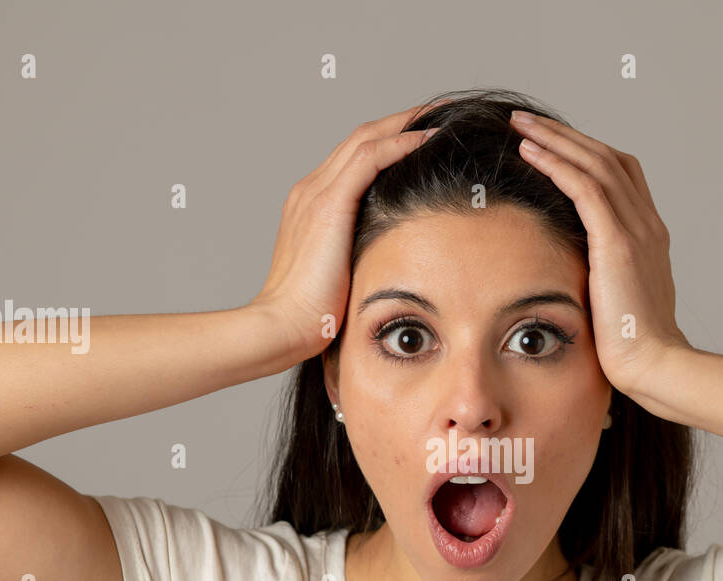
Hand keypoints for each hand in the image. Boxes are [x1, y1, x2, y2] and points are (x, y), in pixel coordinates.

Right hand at [244, 101, 440, 370]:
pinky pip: (369, 158)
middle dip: (400, 122)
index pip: (354, 159)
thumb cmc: (311, 317)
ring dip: (406, 123)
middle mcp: (310, 190)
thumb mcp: (341, 279)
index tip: (423, 137)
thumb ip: (360, 259)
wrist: (280, 327)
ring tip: (441, 115)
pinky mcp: (328, 205)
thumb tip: (393, 265)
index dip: (389, 142)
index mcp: (311, 206)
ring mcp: (315, 194)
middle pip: (360, 138)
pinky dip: (400, 143)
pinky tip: (428, 139)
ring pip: (366, 138)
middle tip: (439, 112)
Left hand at [506, 110, 689, 399]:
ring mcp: (636, 230)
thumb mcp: (616, 303)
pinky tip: (529, 152)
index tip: (552, 145)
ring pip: (595, 163)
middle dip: (566, 136)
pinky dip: (556, 163)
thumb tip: (574, 279)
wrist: (654, 365)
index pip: (621, 176)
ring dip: (555, 139)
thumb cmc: (632, 348)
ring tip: (521, 126)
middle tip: (528, 122)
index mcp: (649, 236)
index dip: (586, 154)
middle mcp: (647, 224)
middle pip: (607, 158)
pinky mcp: (618, 242)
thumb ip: (601, 279)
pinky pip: (584, 187)